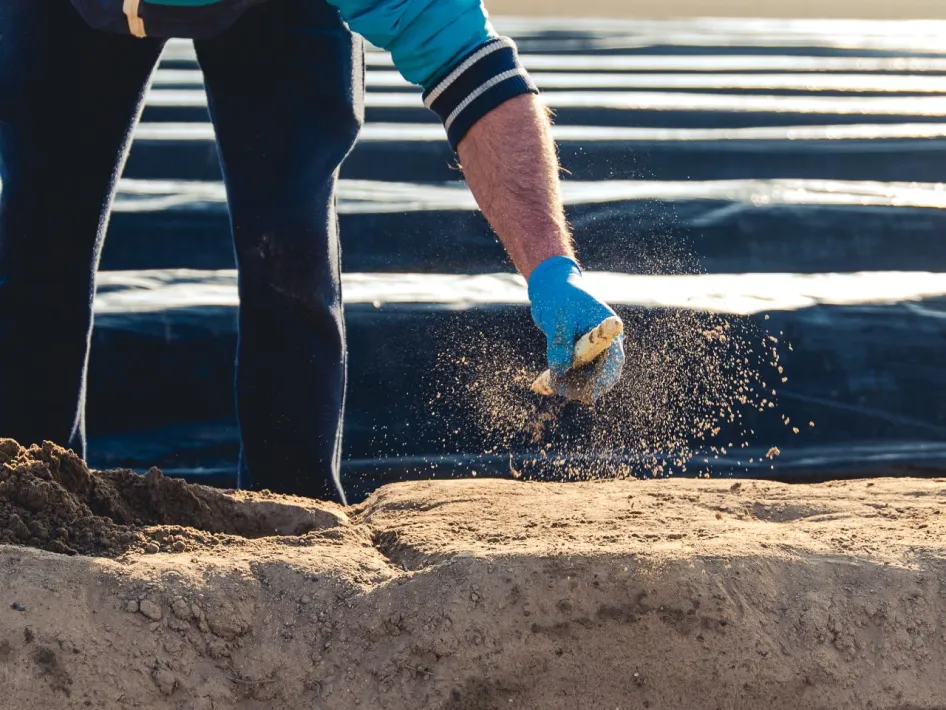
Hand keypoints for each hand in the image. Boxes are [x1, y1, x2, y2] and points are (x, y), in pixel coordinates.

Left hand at [527, 256, 624, 403]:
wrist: (551, 288)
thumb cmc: (559, 296)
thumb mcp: (558, 318)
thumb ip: (560, 343)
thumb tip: (559, 370)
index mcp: (608, 330)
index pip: (613, 362)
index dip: (602, 381)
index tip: (584, 393)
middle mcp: (605, 342)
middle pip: (603, 375)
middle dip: (583, 386)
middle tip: (558, 387)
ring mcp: (593, 349)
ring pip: (588, 378)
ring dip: (570, 385)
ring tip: (546, 383)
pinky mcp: (580, 354)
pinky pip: (575, 374)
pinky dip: (562, 380)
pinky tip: (544, 384)